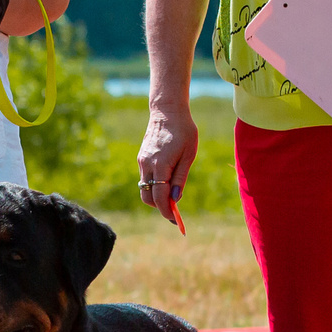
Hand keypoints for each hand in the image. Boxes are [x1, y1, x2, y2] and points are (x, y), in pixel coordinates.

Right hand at [136, 104, 196, 229]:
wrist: (167, 111)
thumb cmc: (184, 131)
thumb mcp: (188, 155)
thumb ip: (180, 177)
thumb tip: (174, 199)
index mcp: (160, 165)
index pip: (159, 197)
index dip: (166, 211)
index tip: (174, 220)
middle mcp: (147, 165)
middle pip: (148, 197)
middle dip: (159, 206)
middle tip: (174, 209)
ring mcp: (142, 161)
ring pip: (145, 188)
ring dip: (156, 195)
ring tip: (172, 193)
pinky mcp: (142, 157)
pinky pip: (145, 177)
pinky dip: (154, 184)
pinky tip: (167, 179)